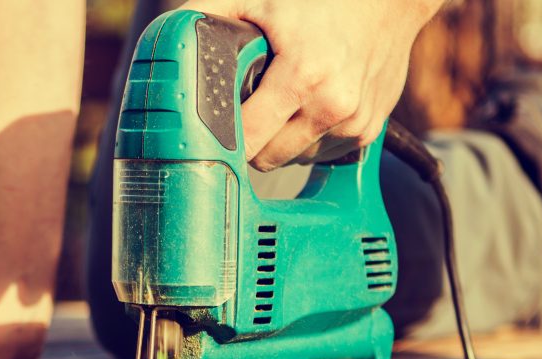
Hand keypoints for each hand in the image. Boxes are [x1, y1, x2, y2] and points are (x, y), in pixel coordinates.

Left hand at [182, 0, 443, 169]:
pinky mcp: (368, 131)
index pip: (247, 140)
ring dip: (280, 140)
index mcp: (303, 77)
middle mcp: (332, 107)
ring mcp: (353, 123)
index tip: (211, 136)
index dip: (223, 140)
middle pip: (267, 159)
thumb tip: (174, 42)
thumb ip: (210, 17)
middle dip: (249, 140)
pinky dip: (308, 136)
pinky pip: (320, 152)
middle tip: (245, 111)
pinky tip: (308, 104)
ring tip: (282, 101)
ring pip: (293, 159)